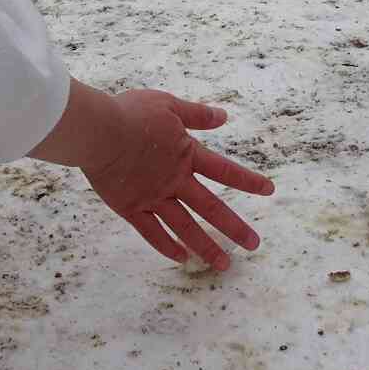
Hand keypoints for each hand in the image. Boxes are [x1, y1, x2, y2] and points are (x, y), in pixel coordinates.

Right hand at [35, 83, 275, 271]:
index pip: (225, 171)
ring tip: (224, 265)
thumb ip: (196, 114)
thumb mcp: (168, 105)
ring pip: (186, 228)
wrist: (99, 132)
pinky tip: (181, 258)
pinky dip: (167, 247)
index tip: (269, 191)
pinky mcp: (131, 208)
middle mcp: (175, 182)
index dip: (248, 181)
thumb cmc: (131, 113)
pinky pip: (152, 233)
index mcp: (186, 156)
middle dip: (234, 228)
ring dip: (206, 247)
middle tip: (253, 245)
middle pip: (211, 208)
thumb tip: (223, 116)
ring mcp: (154, 198)